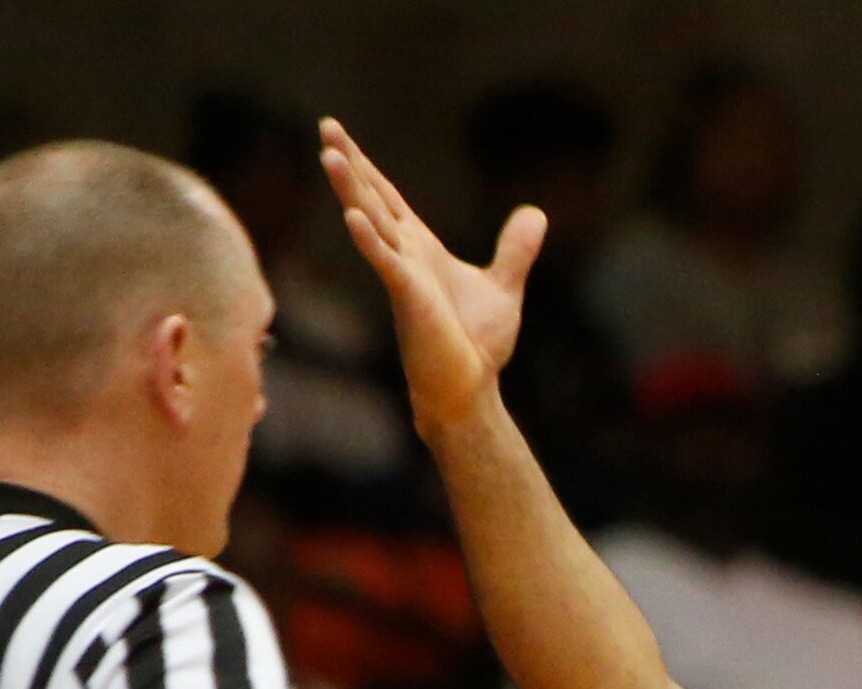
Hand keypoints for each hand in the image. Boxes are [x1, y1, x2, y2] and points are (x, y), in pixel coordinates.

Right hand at [317, 117, 547, 438]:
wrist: (470, 390)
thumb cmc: (476, 345)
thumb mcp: (503, 287)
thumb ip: (515, 250)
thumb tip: (536, 213)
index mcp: (420, 248)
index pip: (387, 196)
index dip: (366, 165)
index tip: (339, 134)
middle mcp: (404, 256)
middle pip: (371, 198)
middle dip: (350, 163)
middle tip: (325, 125)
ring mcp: (403, 275)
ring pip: (372, 223)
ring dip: (351, 190)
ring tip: (330, 155)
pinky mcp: (409, 298)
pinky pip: (386, 263)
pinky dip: (370, 240)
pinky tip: (353, 215)